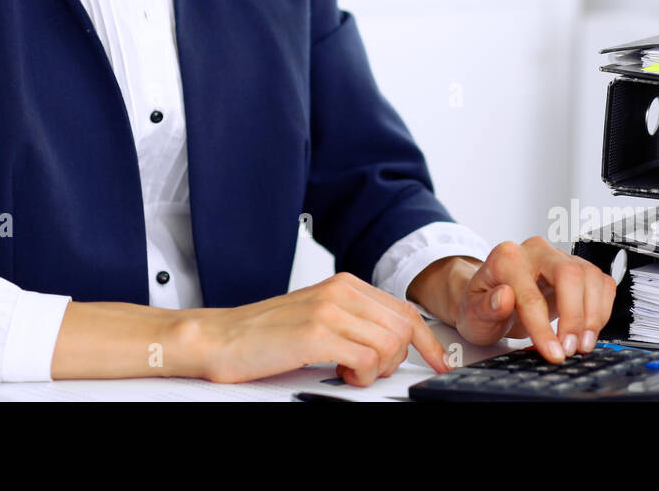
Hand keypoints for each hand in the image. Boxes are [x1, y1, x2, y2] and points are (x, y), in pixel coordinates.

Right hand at [191, 272, 451, 385]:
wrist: (219, 337)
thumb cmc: (265, 333)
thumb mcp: (318, 316)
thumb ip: (354, 320)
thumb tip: (394, 340)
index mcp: (345, 284)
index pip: (404, 311)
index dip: (427, 341)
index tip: (438, 361)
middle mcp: (341, 291)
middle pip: (404, 327)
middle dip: (397, 359)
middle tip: (368, 370)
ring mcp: (329, 310)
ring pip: (391, 344)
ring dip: (377, 369)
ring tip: (348, 371)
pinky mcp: (316, 333)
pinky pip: (367, 358)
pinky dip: (361, 375)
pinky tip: (339, 372)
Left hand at [448, 237, 616, 362]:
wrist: (490, 299)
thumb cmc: (481, 305)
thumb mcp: (472, 313)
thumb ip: (485, 306)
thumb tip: (503, 297)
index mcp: (506, 258)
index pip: (531, 294)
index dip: (544, 327)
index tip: (554, 353)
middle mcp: (535, 251)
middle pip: (570, 274)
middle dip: (575, 317)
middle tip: (571, 349)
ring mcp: (559, 257)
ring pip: (590, 277)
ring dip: (592, 316)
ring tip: (581, 345)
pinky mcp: (577, 269)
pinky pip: (601, 283)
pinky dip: (601, 310)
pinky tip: (588, 330)